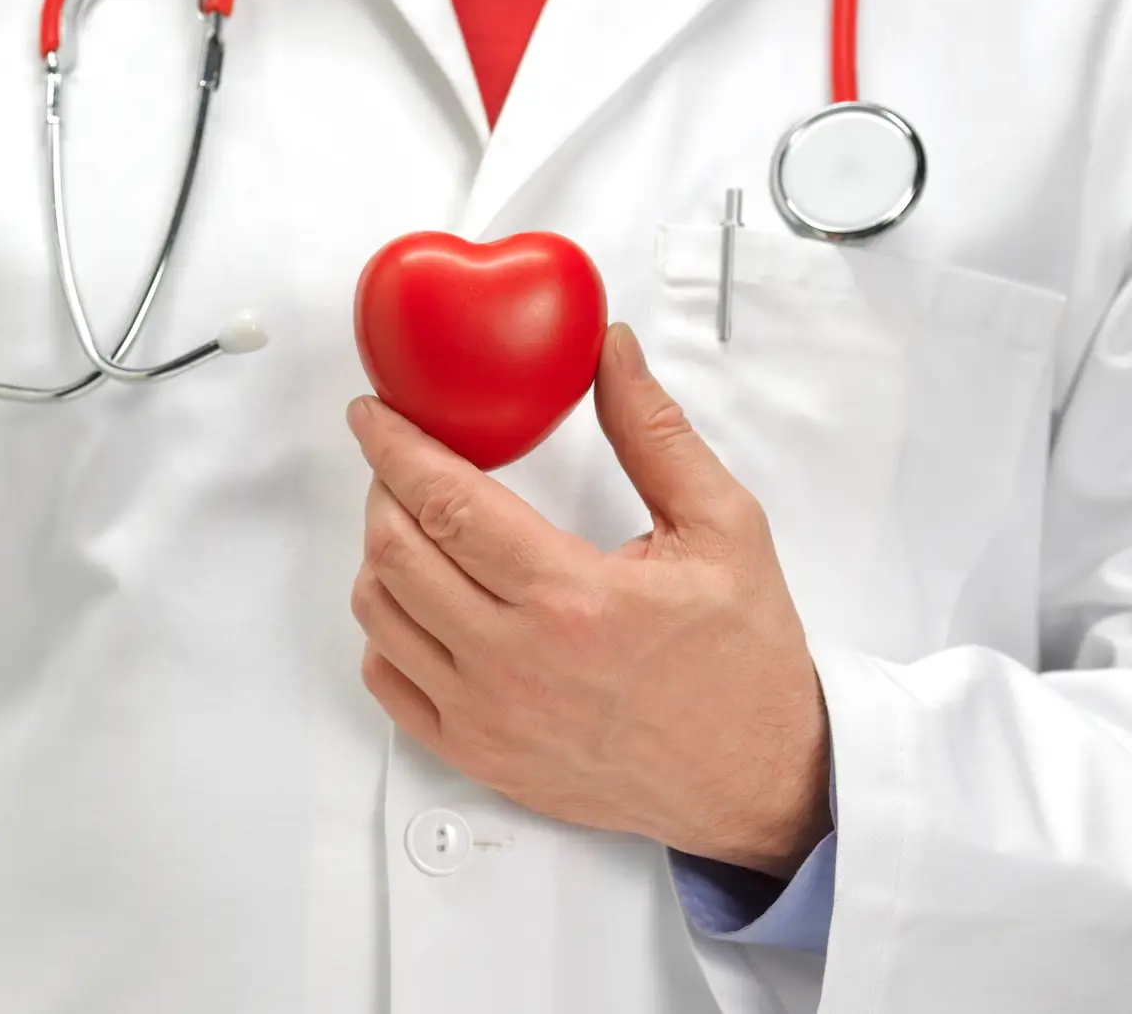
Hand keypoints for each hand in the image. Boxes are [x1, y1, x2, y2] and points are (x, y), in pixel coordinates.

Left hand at [347, 323, 831, 877]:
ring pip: (378, 615)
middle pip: (394, 552)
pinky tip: (421, 600)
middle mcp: (518, 664)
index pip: (446, 501)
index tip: (375, 414)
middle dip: (383, 487)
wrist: (756, 778)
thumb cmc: (743, 662)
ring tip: (416, 523)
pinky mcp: (481, 755)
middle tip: (401, 459)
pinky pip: (388, 683)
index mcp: (574, 599)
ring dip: (379, 554)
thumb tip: (612, 352)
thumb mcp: (724, 528)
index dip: (395, 445)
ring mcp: (490, 718)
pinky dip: (385, 630)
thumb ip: (654, 432)